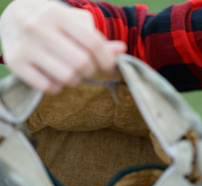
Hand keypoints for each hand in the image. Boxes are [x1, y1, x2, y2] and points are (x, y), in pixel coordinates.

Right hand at [0, 0, 125, 92]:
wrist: (11, 17)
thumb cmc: (51, 22)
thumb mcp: (73, 23)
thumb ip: (97, 39)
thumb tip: (121, 50)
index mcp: (57, 14)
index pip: (93, 44)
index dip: (107, 60)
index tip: (109, 67)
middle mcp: (38, 28)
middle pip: (82, 63)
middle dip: (90, 70)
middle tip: (85, 67)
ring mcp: (24, 47)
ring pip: (67, 77)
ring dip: (75, 79)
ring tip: (69, 71)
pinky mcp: (15, 64)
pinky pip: (48, 87)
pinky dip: (57, 86)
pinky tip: (54, 76)